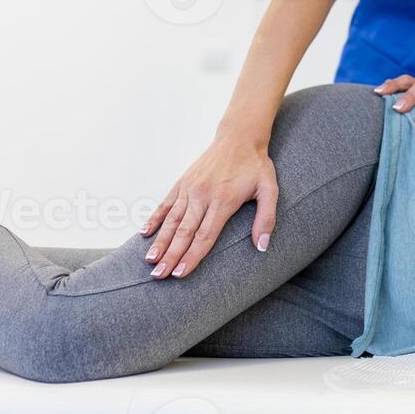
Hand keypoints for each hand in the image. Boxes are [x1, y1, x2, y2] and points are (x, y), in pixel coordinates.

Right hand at [139, 136, 276, 279]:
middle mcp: (202, 196)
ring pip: (172, 220)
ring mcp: (189, 189)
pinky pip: (166, 203)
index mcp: (223, 201)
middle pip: (184, 232)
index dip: (192, 256)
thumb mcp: (269, 189)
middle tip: (158, 276)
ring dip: (160, 241)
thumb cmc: (255, 165)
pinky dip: (154, 218)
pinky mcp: (182, 182)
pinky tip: (144, 233)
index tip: (180, 274)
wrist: (238, 137)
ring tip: (150, 261)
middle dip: (170, 256)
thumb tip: (261, 246)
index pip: (205, 236)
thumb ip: (266, 218)